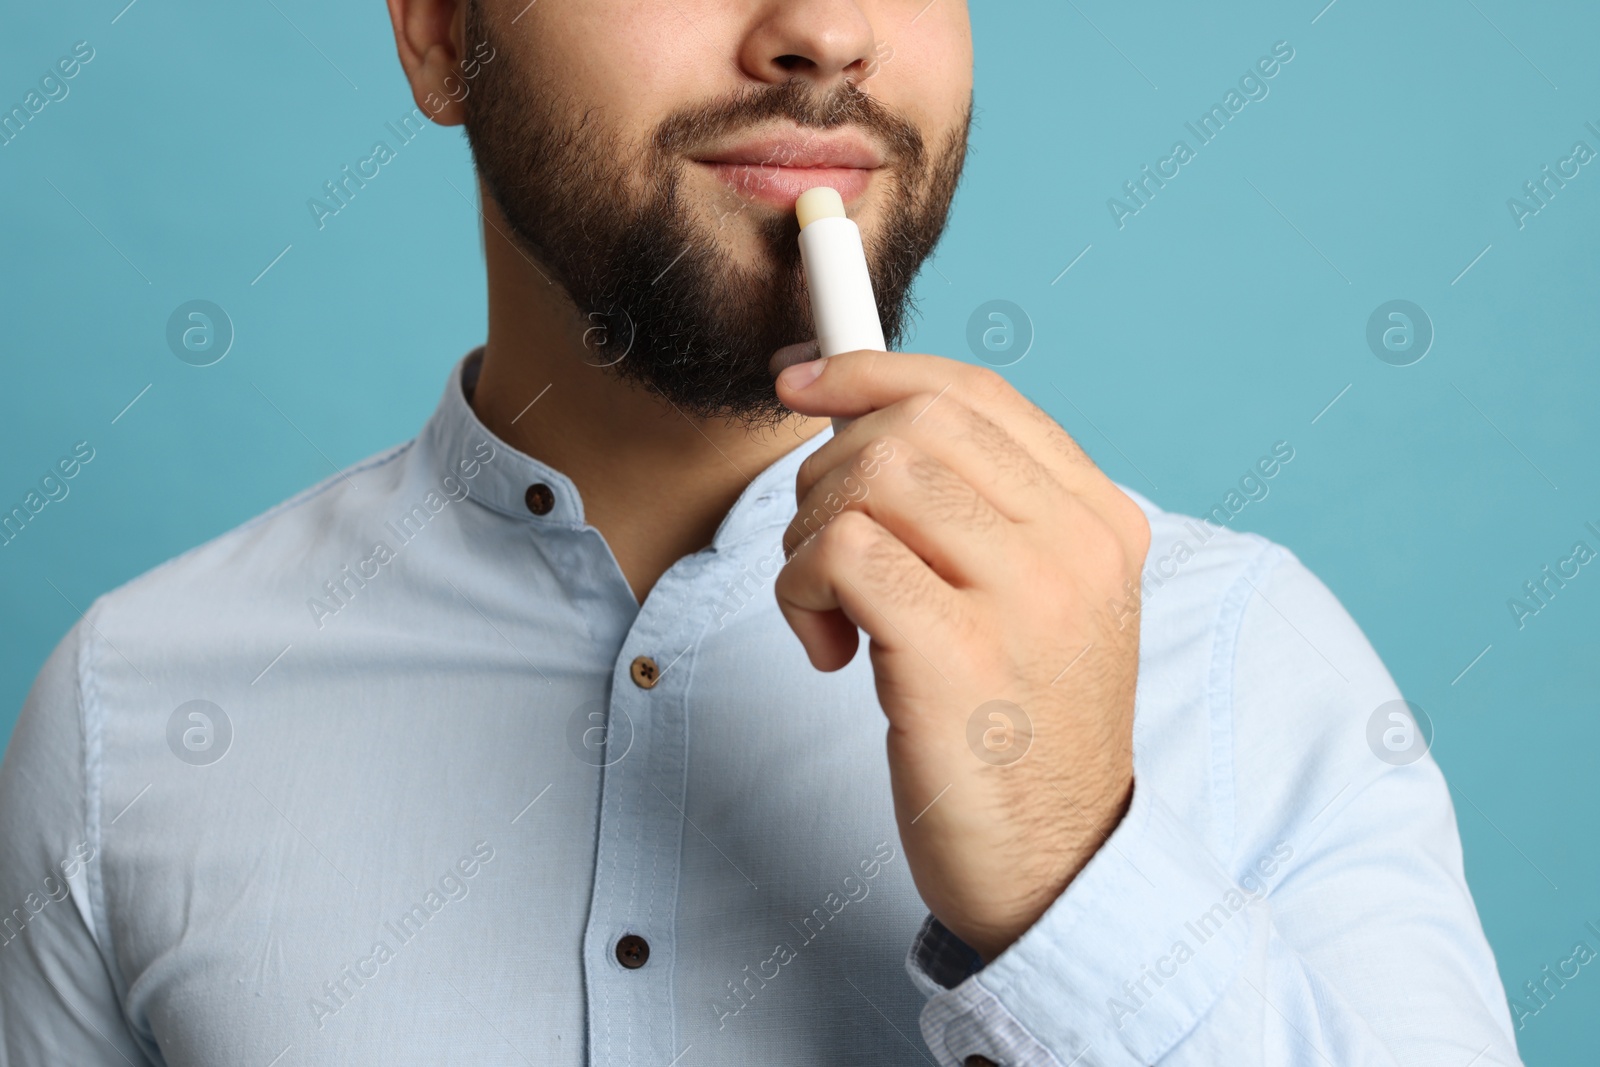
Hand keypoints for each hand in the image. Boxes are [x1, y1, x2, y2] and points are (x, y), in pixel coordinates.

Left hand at [771, 348, 1150, 962]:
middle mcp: (1076, 545)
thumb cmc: (1020, 732)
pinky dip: (802, 588)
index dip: (874, 371)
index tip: (804, 381)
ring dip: (809, 536)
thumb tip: (861, 416)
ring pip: (871, 476)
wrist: (1055, 866)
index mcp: (1100, 520)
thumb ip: (980, 512)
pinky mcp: (958, 655)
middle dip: (829, 469)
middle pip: (915, 422)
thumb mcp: (1034, 603)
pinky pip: (843, 552)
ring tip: (829, 609)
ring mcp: (1025, 598)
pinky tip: (831, 649)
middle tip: (820, 548)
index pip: (978, 392)